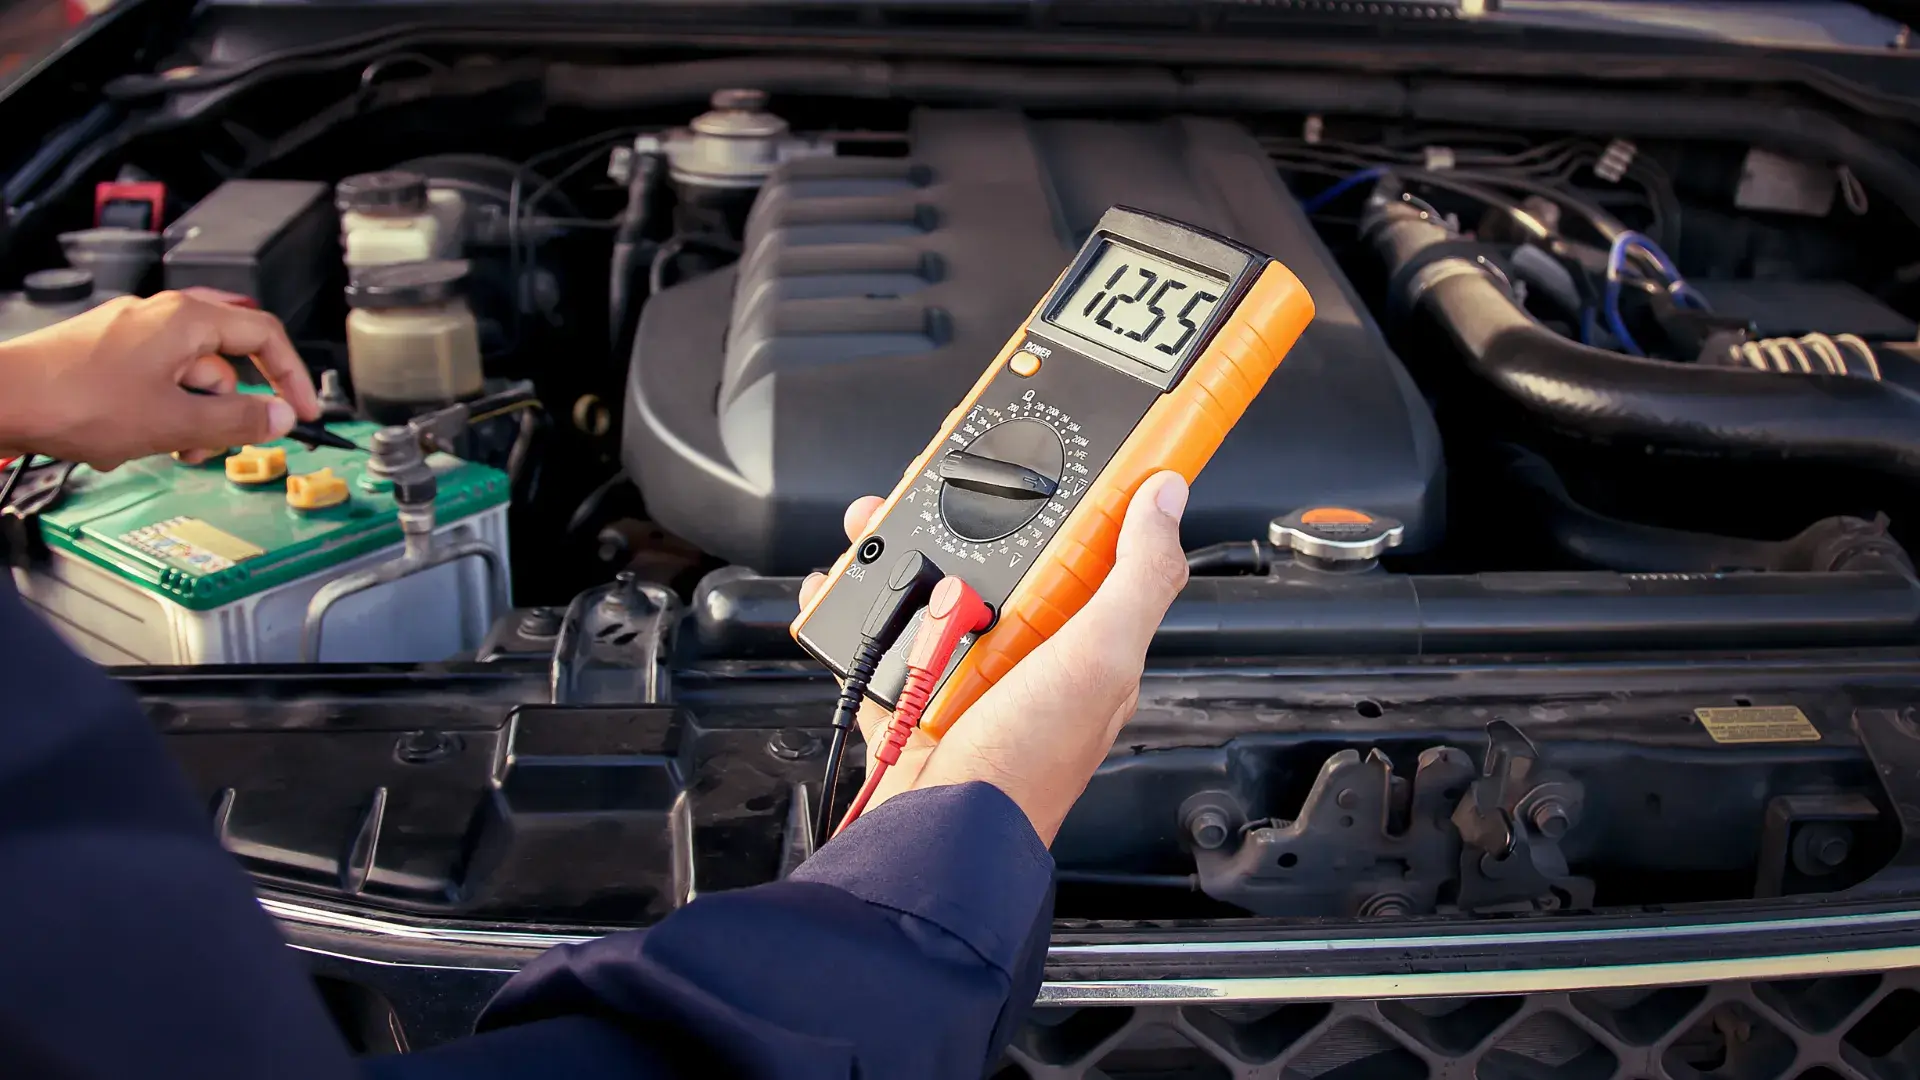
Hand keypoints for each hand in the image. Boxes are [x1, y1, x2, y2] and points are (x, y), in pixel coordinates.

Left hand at [0, 289, 319, 469]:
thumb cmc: (72, 400)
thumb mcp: (174, 422)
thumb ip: (237, 422)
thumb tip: (280, 417)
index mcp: (186, 319)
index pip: (265, 336)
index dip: (292, 377)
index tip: (302, 412)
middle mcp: (160, 316)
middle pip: (225, 363)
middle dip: (228, 410)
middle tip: (224, 441)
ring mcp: (130, 333)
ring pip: (187, 378)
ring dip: (189, 419)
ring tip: (167, 448)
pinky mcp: (105, 354)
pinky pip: (154, 382)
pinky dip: (157, 413)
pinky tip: (133, 439)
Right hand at [800, 471, 1189, 845]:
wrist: (939, 834)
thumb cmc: (1026, 765)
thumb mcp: (1102, 657)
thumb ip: (1139, 576)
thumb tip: (1168, 499)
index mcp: (1086, 640)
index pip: (1089, 547)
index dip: (1069, 497)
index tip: (1048, 448)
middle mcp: (1030, 653)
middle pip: (1000, 557)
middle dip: (965, 517)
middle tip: (937, 487)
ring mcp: (968, 671)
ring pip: (933, 585)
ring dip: (899, 554)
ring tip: (876, 531)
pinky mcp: (913, 690)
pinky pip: (878, 635)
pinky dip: (853, 609)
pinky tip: (839, 587)